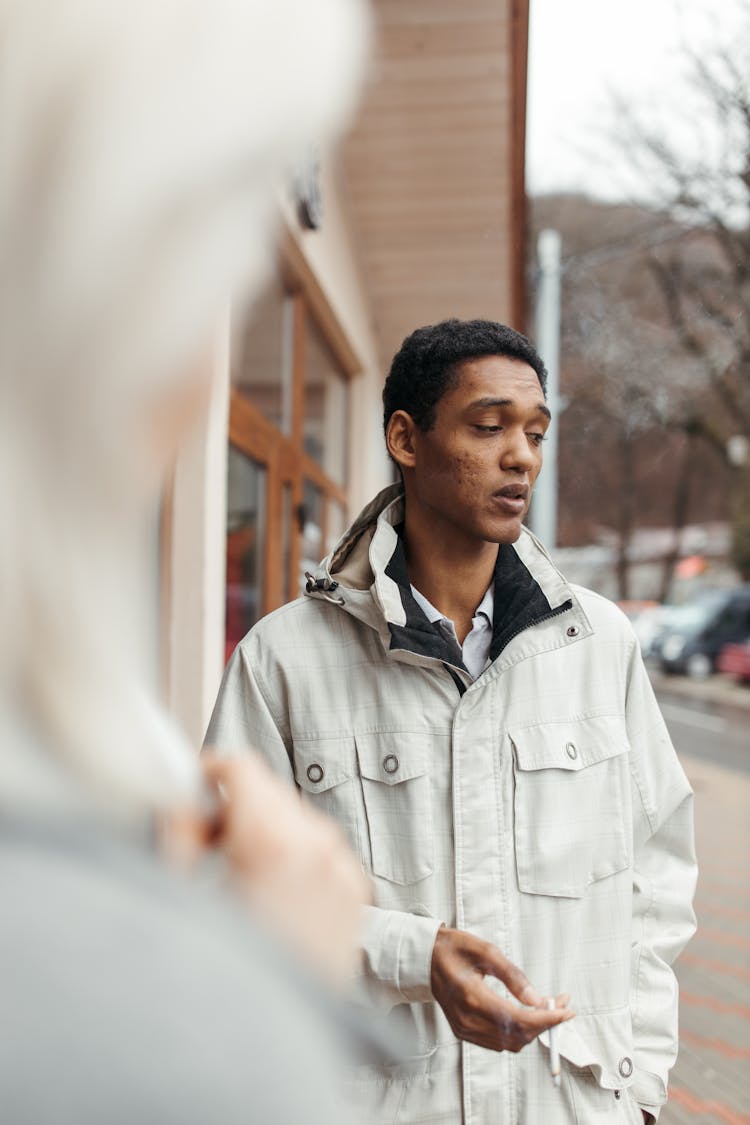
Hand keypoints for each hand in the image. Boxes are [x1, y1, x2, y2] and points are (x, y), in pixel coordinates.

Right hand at [178, 753, 370, 986]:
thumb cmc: (230, 977)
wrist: (274, 1036)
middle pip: (270, 793)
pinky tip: (269, 894)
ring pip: (297, 820)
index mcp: (273, 841)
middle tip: (202, 840)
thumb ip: (179, 835)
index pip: (244, 769)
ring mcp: (341, 870)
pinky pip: (321, 851)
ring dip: (266, 831)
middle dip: (235, 806)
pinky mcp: (354, 894)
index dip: (211, 771)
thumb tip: (181, 802)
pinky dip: (295, 856)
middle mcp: (317, 846)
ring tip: (236, 874)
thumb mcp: (184, 899)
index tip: (193, 783)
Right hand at [430, 927, 573, 1052]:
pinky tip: (526, 1015)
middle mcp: (468, 1019)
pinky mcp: (464, 1031)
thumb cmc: (453, 948)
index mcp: (472, 996)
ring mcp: (465, 1029)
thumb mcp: (486, 950)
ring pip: (510, 1043)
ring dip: (533, 1030)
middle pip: (517, 1036)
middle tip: (561, 1004)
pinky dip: (518, 1033)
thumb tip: (536, 999)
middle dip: (545, 1023)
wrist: (425, 958)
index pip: (519, 1019)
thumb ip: (513, 976)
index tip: (566, 1011)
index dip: (547, 1019)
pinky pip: (498, 1042)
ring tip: (547, 1008)